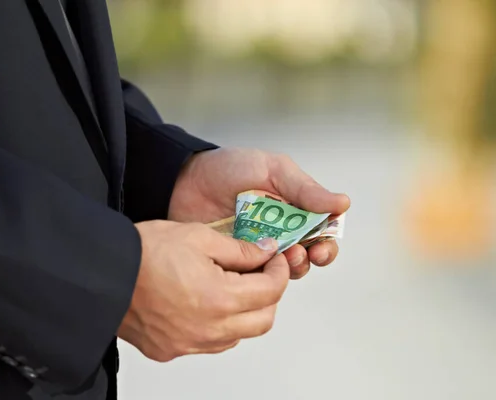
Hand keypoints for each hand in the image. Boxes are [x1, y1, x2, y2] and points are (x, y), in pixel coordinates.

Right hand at [118, 220, 289, 361]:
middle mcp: (208, 329)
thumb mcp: (198, 236)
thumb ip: (239, 249)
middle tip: (260, 274)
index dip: (279, 271)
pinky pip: (210, 344)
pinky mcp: (172, 350)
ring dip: (245, 314)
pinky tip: (206, 304)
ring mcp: (190, 344)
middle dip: (269, 296)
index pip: (271, 291)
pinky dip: (219, 327)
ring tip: (231, 287)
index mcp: (219, 298)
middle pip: (263, 321)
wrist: (102, 274)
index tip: (274, 259)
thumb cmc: (143, 253)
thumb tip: (264, 252)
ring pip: (238, 336)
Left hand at [168, 148, 350, 278]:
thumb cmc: (230, 168)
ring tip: (278, 258)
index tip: (322, 247)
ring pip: (281, 271)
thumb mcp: (270, 169)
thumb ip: (303, 188)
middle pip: (306, 257)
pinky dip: (259, 279)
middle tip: (298, 254)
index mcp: (294, 210)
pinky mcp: (234, 263)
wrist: (183, 179)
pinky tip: (254, 269)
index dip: (327, 245)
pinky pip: (252, 278)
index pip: (321, 234)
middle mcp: (279, 233)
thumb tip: (343, 204)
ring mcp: (256, 250)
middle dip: (308, 260)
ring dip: (286, 270)